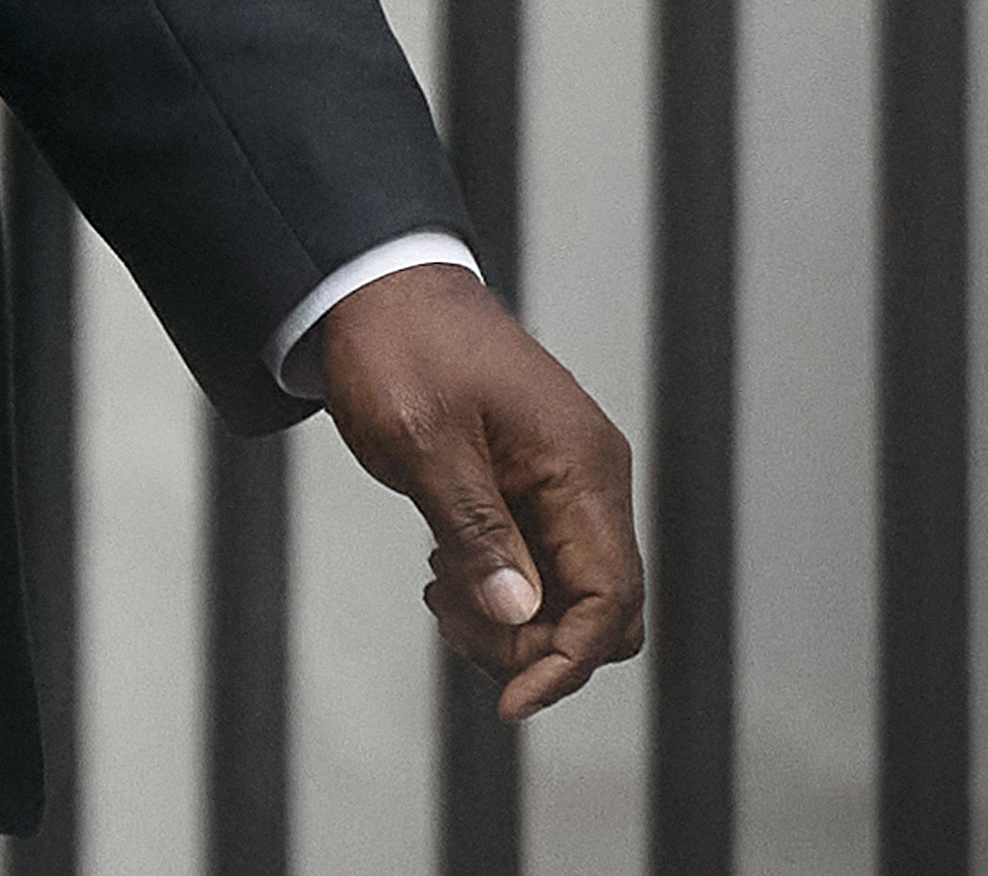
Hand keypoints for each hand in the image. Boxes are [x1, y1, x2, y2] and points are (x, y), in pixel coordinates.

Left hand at [312, 263, 645, 723]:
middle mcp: (589, 479)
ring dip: (510, 619)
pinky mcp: (533, 486)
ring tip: (440, 584)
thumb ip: (474, 529)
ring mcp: (564, 483)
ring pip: (569, 597)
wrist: (376, 287)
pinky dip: (498, 590)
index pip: (612, 599)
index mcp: (582, 468)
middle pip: (602, 611)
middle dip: (535, 644)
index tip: (509, 699)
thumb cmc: (400, 346)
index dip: (566, 662)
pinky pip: (539, 567)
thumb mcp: (423, 440)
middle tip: (454, 617)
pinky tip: (446, 569)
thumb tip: (518, 614)